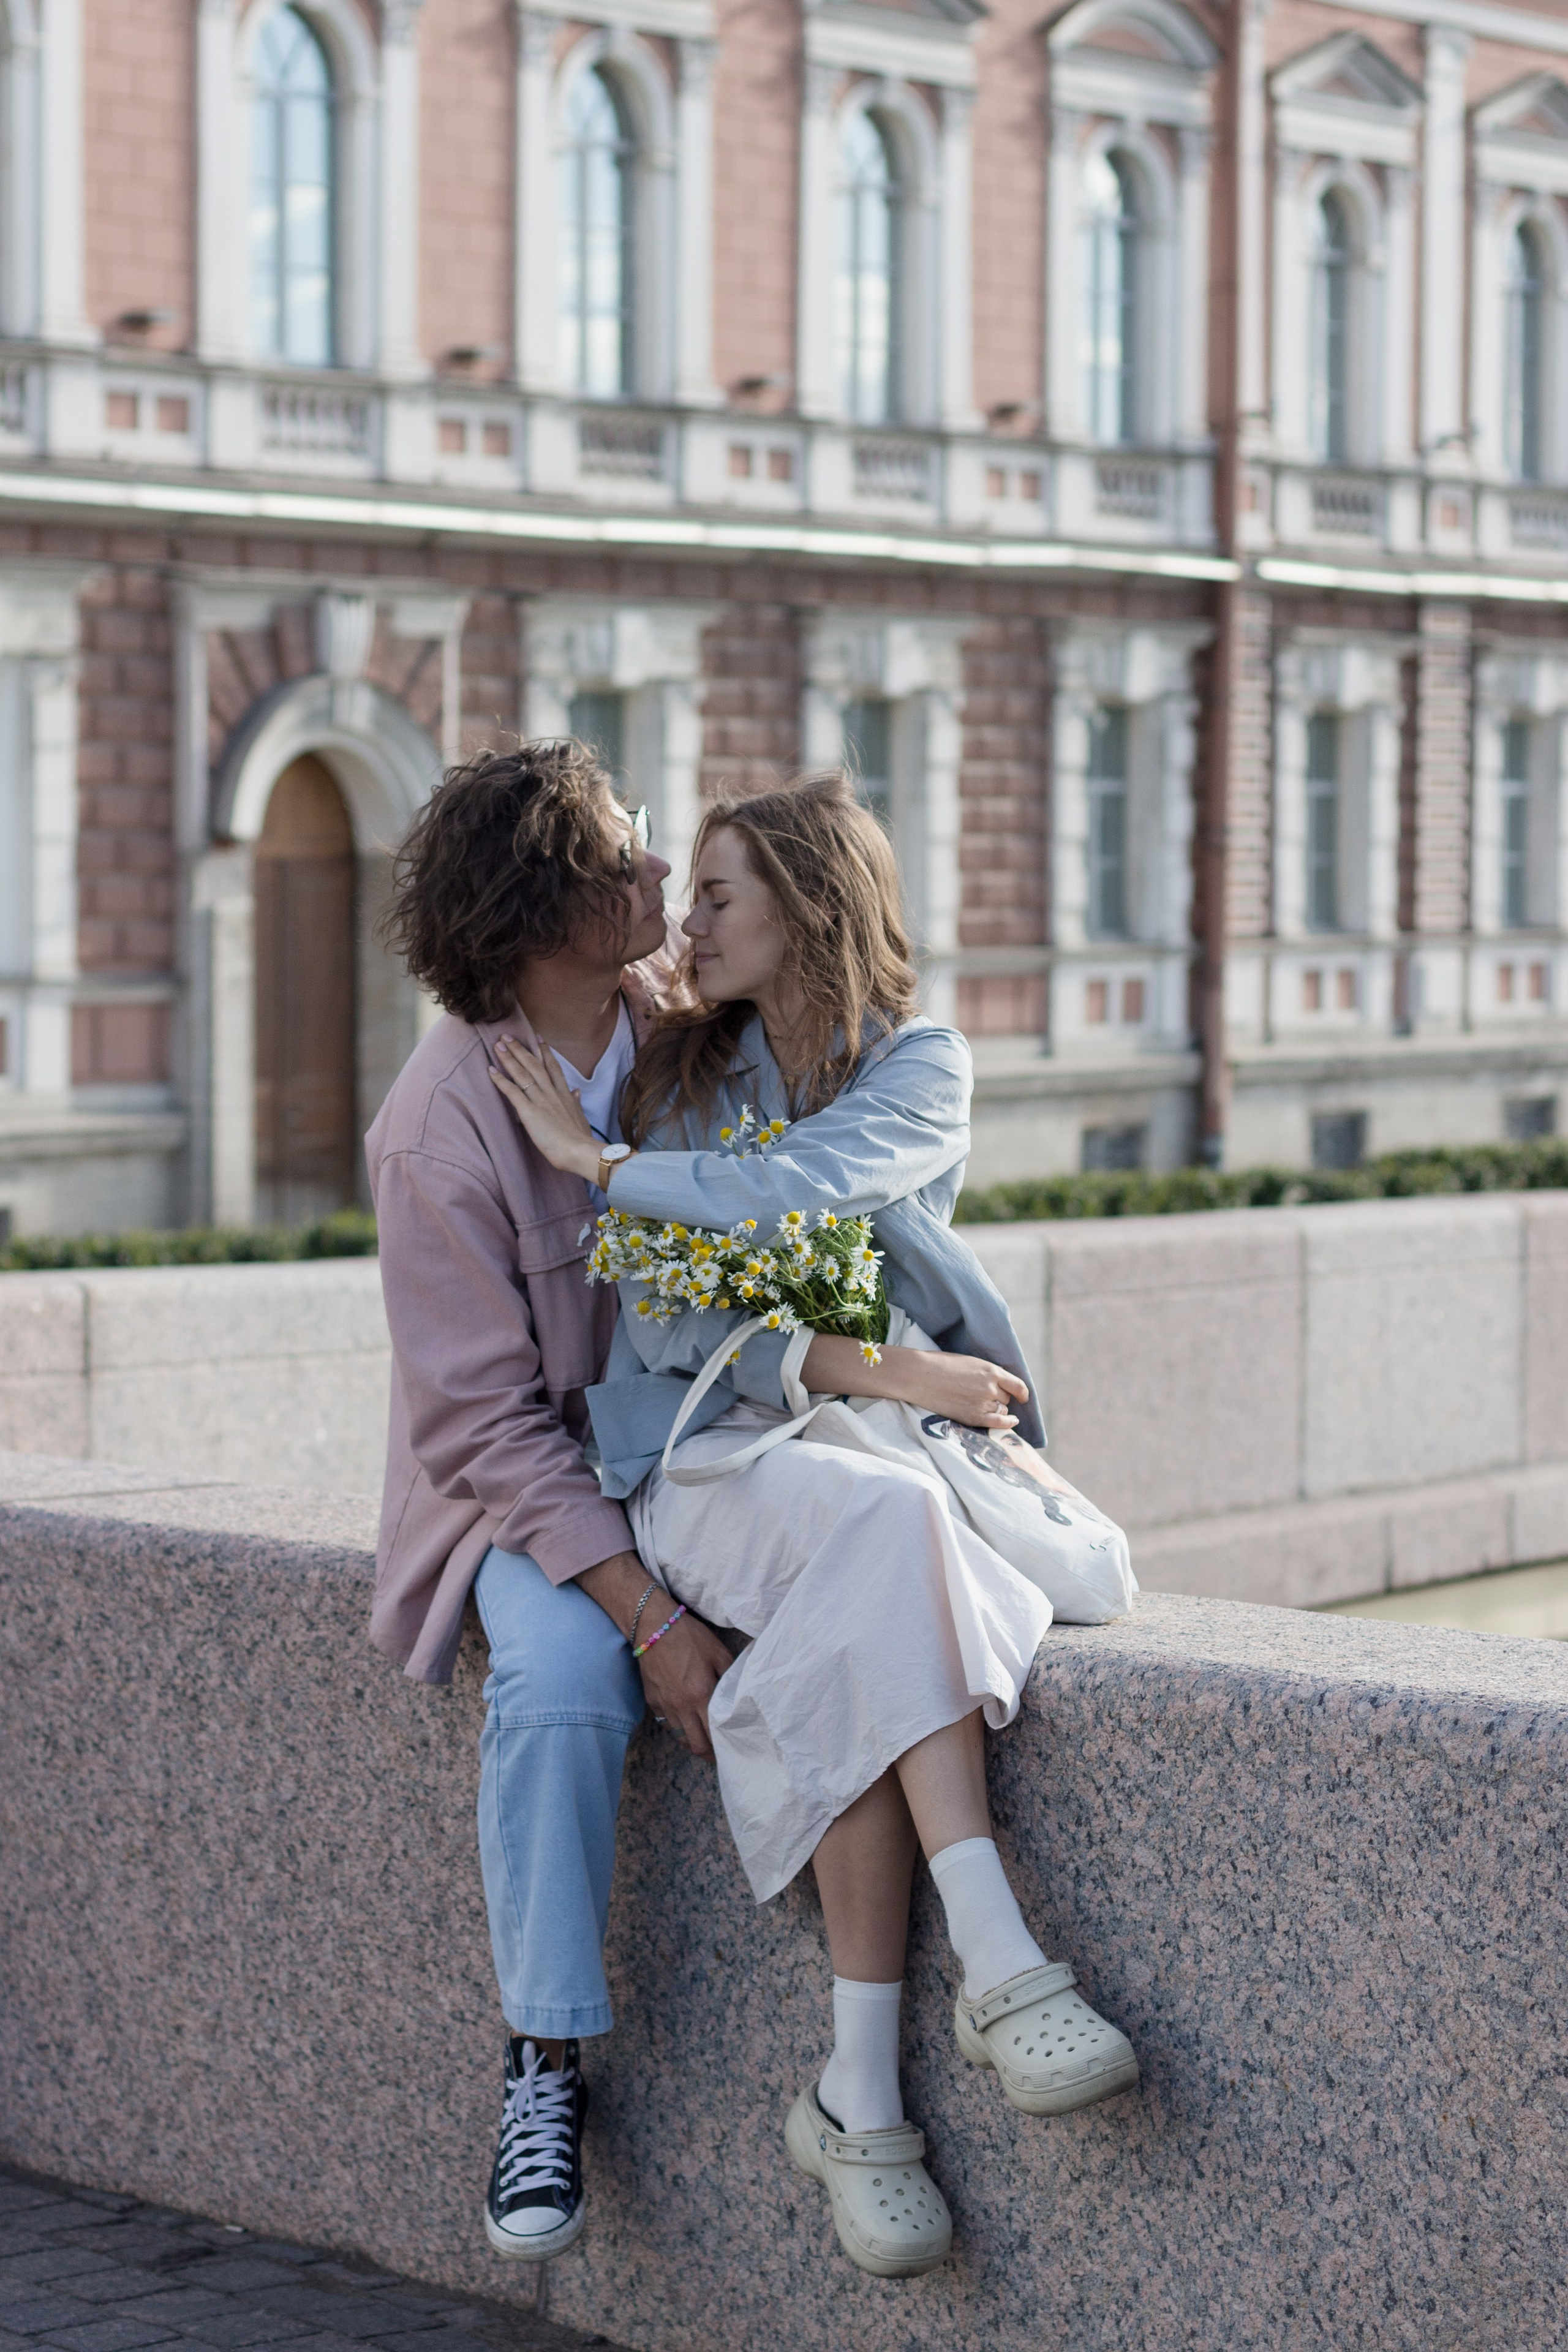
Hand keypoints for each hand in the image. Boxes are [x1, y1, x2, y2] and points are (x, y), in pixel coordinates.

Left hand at [488, 1036, 603, 1181]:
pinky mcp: (529, 1111)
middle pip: (534, 1065)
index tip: (538, 1038)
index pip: (553, 1068)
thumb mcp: (582, 1118)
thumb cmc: (580, 1140)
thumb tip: (577, 1092)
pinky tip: (490, 1070)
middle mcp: (551, 1093)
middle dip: (521, 1049)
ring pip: (523, 1073)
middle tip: (508, 1036)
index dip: (545, 1052)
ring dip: (509, 1058)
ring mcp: (540, 1100)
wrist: (579, 1151)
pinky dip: (501, 1080)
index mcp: (564, 1094)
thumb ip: (576, 1104)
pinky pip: (512, 1092)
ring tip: (498, 1044)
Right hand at [634, 1610, 731, 1759]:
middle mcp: (681, 1706)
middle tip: (718, 1754)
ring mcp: (664, 1705)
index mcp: (700, 1695)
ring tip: (703, 1739)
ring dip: (692, 1741)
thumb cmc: (689, 1637)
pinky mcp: (651, 1700)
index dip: (722, 1748)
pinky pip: (666, 1723)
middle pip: (695, 1745)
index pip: (712, 1735)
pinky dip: (677, 1726)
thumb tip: (738, 1694)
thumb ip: (730, 1676)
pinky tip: (685, 1720)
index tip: (731, 1750)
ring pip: (679, 1737)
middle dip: (708, 1753)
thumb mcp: (718, 1652)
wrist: (652, 1626)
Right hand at [896, 1349, 1028, 1430]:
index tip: (1022, 1396)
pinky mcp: (973, 1417)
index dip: (1022, 1392)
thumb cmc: (940, 1365)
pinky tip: (1012, 1422)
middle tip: (984, 1397)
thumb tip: (998, 1384)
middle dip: (1000, 1398)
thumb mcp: (969, 1362)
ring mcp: (982, 1403)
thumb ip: (986, 1373)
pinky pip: (997, 1423)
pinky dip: (1007, 1423)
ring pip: (1001, 1410)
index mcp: (990, 1370)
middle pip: (1006, 1398)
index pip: (1017, 1385)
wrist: (919, 1376)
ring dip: (996, 1409)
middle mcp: (990, 1387)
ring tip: (980, 1405)